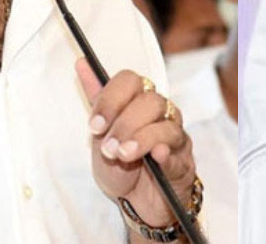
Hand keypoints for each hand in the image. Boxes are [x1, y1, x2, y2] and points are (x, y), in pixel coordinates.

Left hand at [74, 59, 196, 225]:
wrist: (135, 202)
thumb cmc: (120, 165)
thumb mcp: (101, 134)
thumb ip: (96, 100)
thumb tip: (81, 63)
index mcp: (138, 102)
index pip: (131, 80)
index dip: (111, 99)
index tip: (94, 126)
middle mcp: (160, 114)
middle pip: (150, 100)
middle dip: (124, 123)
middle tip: (108, 148)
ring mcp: (174, 137)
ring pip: (166, 124)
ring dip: (140, 139)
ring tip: (123, 156)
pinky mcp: (184, 162)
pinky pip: (178, 152)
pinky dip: (165, 153)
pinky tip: (155, 157)